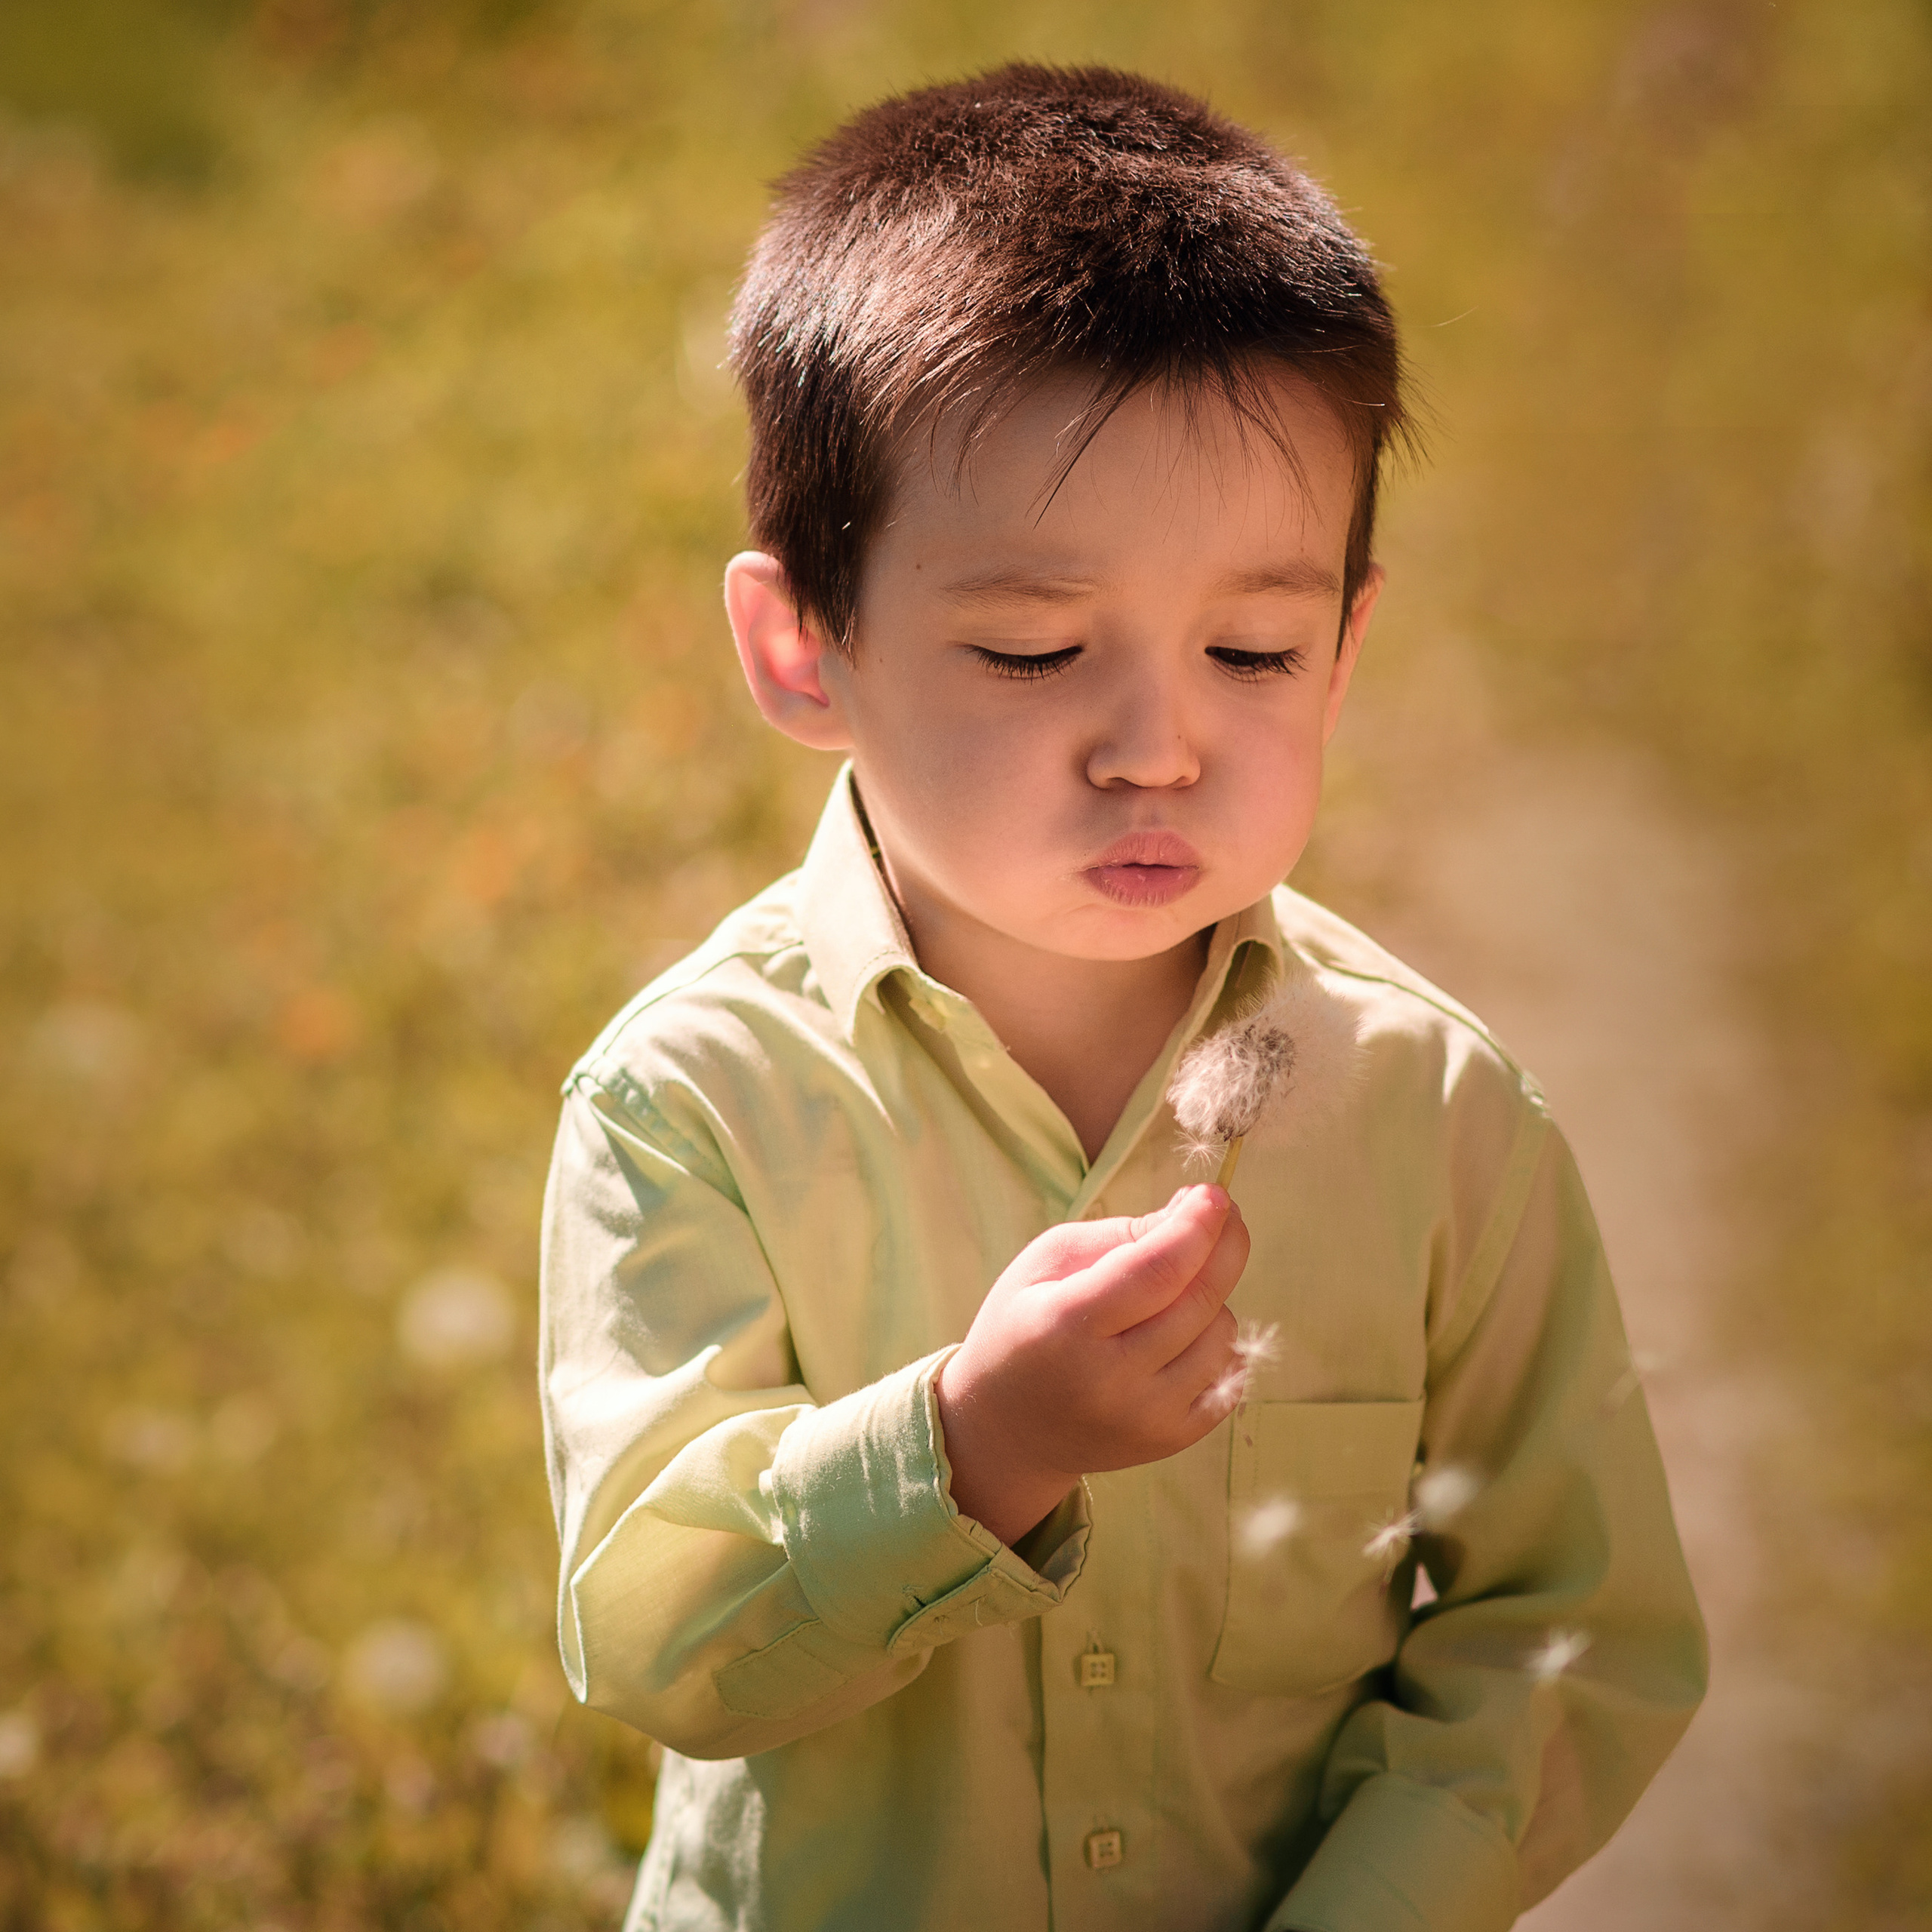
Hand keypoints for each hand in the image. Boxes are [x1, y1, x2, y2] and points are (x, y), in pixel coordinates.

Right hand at [935, 1185, 1249, 1545]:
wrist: (1007, 1427)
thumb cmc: (1026, 1325)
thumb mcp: (1047, 1262)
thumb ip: (1120, 1235)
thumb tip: (1194, 1212)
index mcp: (1066, 1327)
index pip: (1155, 1271)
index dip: (1196, 1227)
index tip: (1215, 1194)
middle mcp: (1109, 1381)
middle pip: (1197, 1301)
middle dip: (1224, 1245)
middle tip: (1223, 1215)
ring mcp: (1144, 1418)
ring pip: (1221, 1336)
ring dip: (1212, 1298)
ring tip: (1173, 1293)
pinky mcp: (1170, 1440)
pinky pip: (1230, 1377)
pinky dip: (1219, 1344)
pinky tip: (1187, 1332)